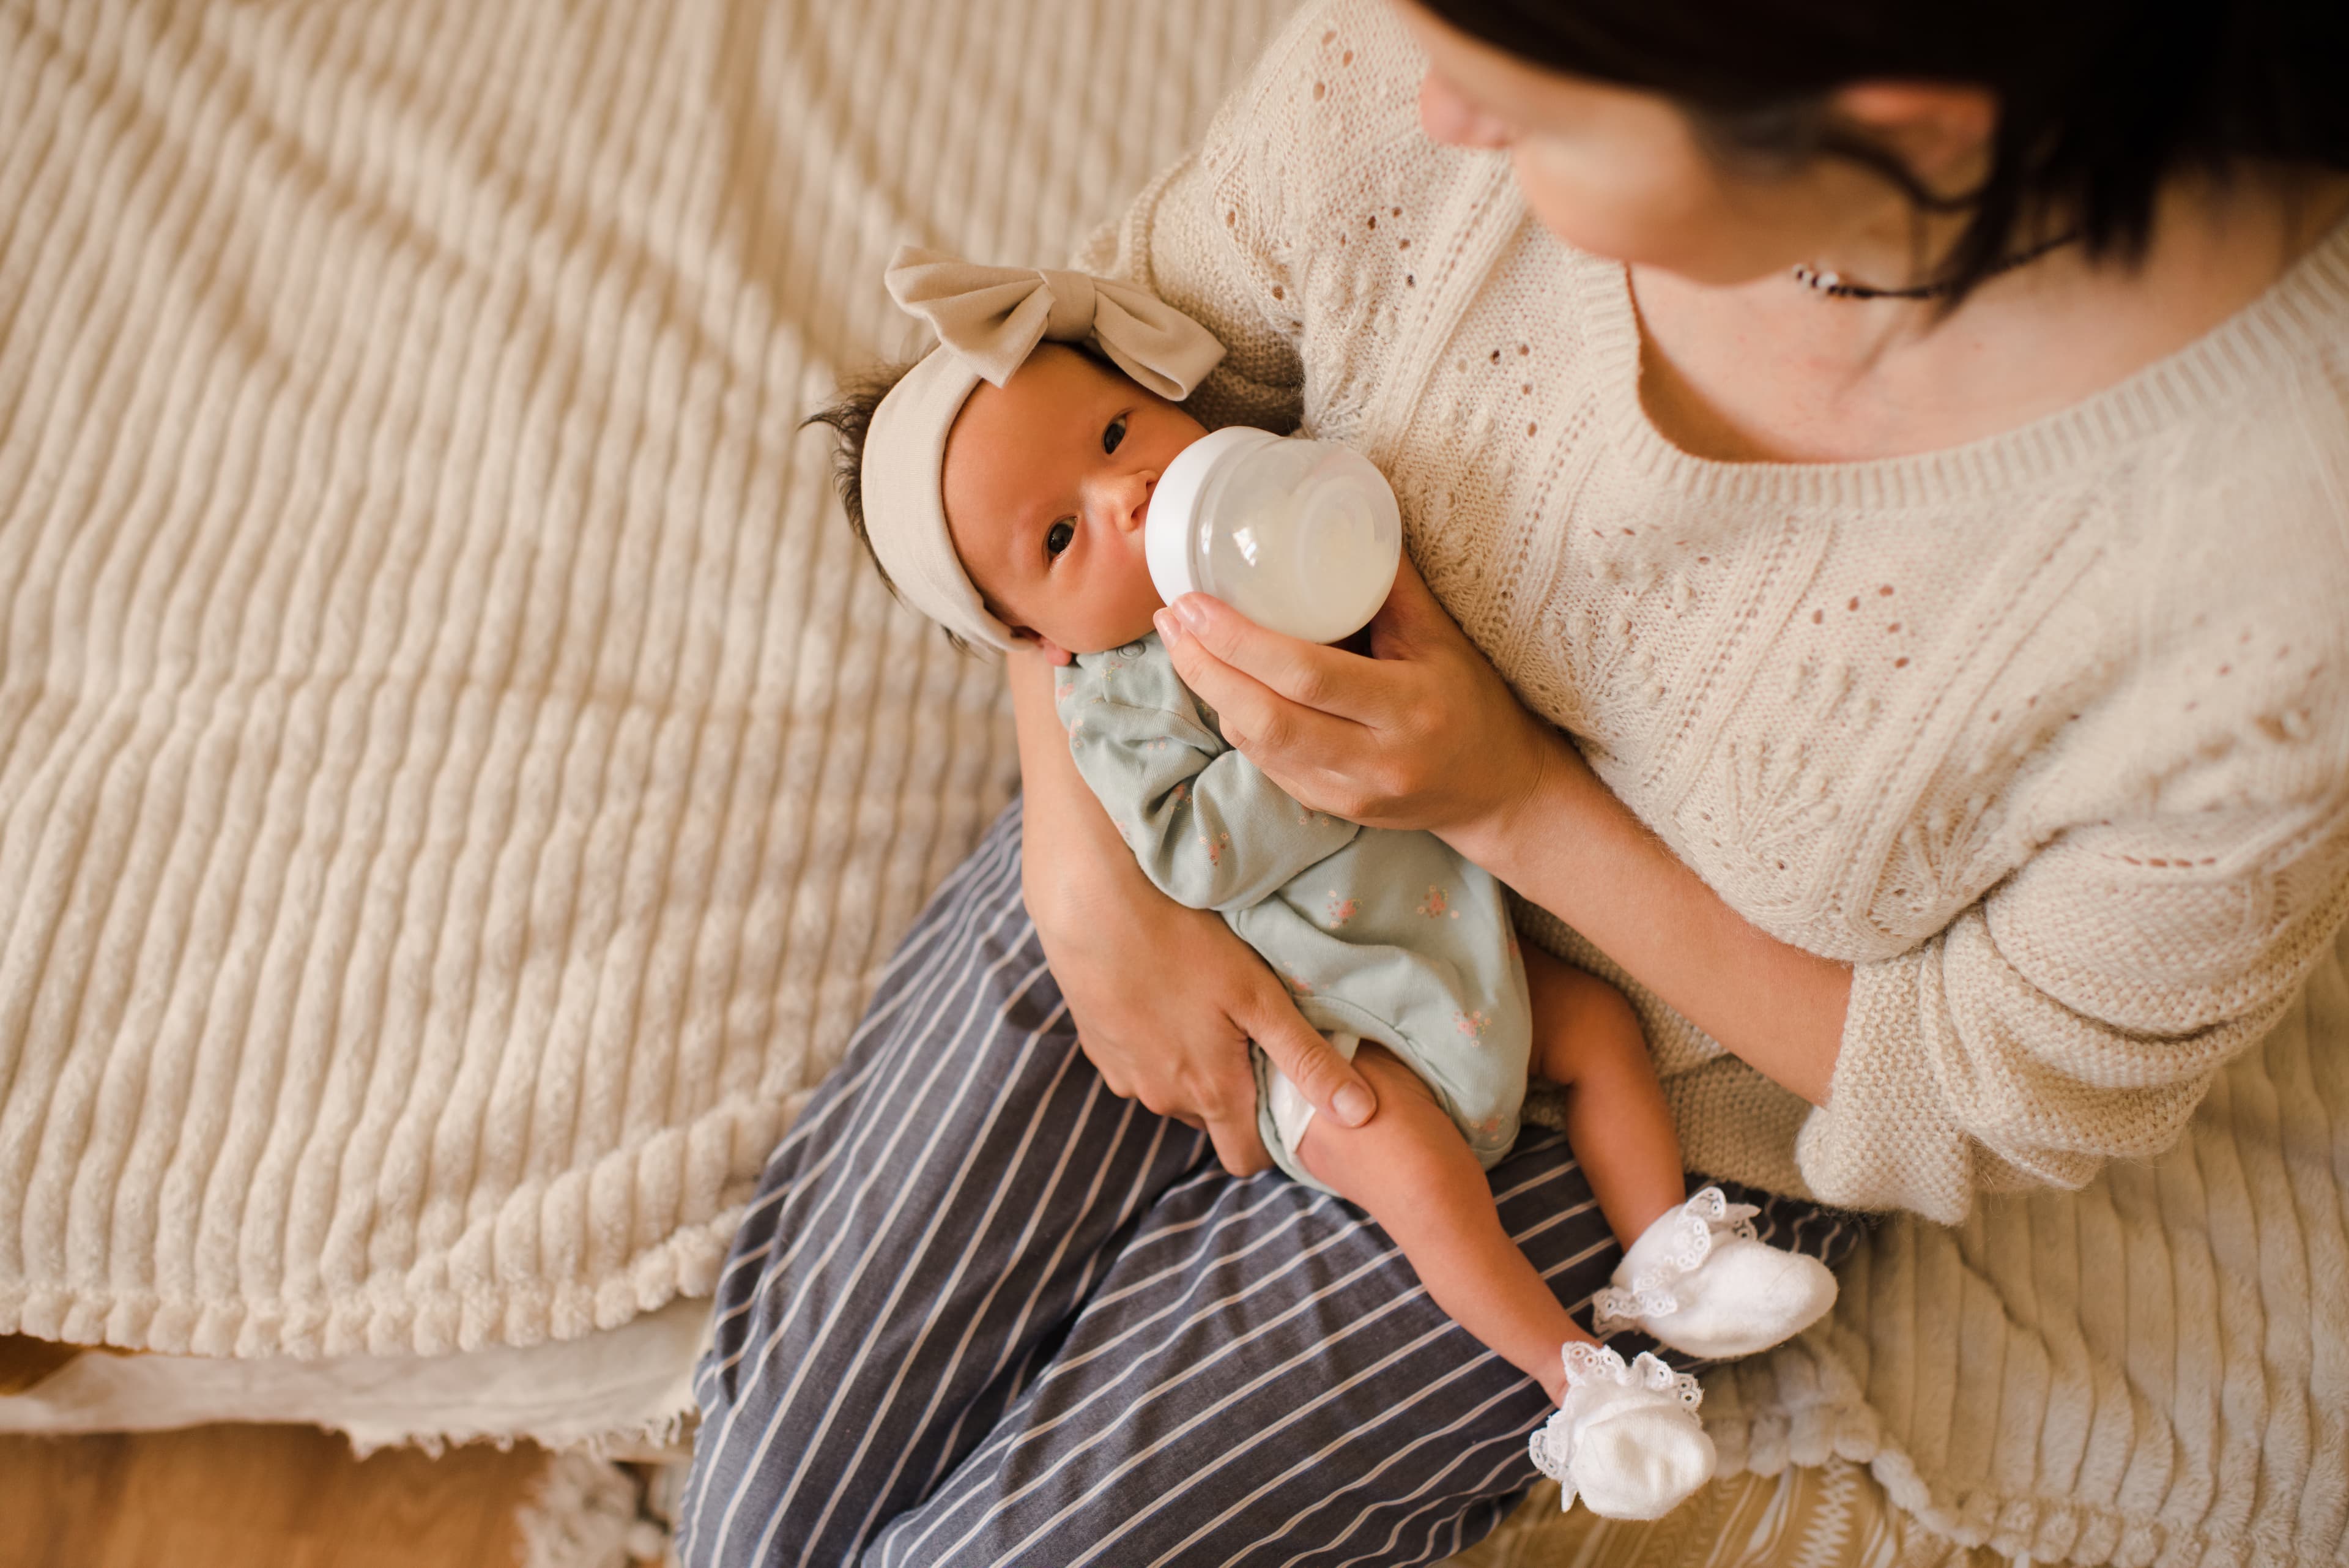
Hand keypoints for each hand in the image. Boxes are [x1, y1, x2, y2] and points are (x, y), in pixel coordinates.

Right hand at [1025, 837, 1376, 1175]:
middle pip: (1212, 1120)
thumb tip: (1363, 1115)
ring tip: (1204, 1007)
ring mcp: (1124, 1077)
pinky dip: (1156, 1044)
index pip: (1245, 1159)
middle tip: (1248, 1033)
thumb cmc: (1182, 943)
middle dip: (1233, 1092)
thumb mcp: (1259, 996)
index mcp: (1211, 1093)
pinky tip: (1163, 997)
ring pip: (1173, 1091)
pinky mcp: (1097, 1050)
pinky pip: (1139, 1066)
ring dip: (1192, 1065)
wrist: (1091, 907)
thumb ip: (1309, 1060)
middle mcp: (1163, 1099)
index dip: (1270, 1136)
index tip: (1284, 1093)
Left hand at [1151, 556, 1570, 840]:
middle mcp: (1377, 760)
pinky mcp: (1332, 810)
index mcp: (1409, 708)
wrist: (1498, 788)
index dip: (1240, 640)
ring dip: (1210, 692)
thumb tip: (1336, 512)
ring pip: (1257, 746)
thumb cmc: (1471, 699)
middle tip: (1172, 619)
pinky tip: (1218, 683)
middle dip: (1205, 667)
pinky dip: (1236, 721)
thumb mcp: (1441, 636)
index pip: (1307, 675)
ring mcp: (1350, 793)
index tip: (1194, 602)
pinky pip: (1266, 766)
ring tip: (1182, 642)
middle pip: (1266, 719)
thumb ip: (1389, 582)